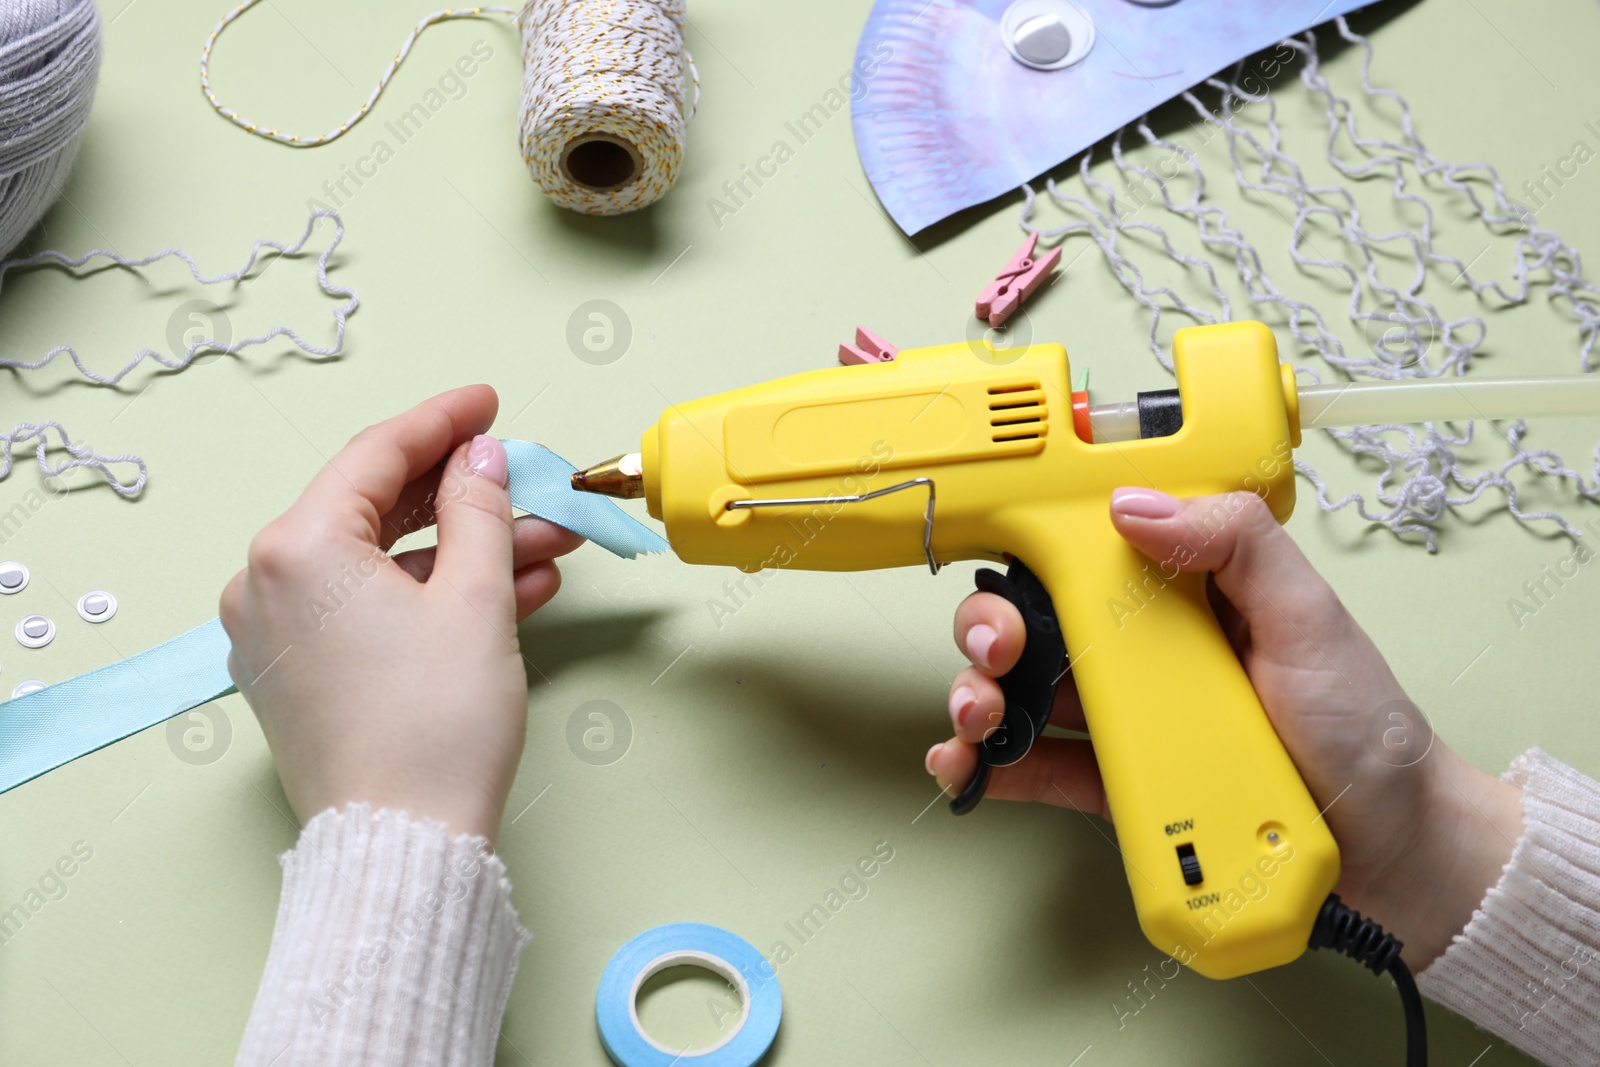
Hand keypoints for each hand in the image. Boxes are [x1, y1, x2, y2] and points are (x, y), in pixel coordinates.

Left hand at [219, 385, 582, 844]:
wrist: (405, 844)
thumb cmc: (434, 726)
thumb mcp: (475, 598)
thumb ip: (479, 507)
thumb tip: (479, 458)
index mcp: (295, 548)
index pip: (375, 455)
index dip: (443, 422)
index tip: (488, 403)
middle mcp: (265, 584)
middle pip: (376, 509)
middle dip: (466, 497)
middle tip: (528, 482)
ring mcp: (275, 634)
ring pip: (381, 564)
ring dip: (464, 552)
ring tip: (544, 548)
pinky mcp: (297, 675)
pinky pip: (369, 610)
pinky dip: (433, 597)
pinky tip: (507, 592)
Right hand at [926, 487, 1522, 967]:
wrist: (1393, 846)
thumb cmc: (1362, 726)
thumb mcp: (1309, 616)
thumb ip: (1237, 544)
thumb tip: (1135, 507)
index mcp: (1184, 595)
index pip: (1086, 558)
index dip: (1031, 559)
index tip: (1011, 576)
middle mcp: (1148, 653)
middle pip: (1036, 628)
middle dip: (989, 636)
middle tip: (996, 659)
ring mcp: (1132, 722)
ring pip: (1026, 697)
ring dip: (980, 702)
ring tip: (979, 724)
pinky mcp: (1124, 787)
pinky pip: (1046, 770)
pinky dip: (997, 770)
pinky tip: (974, 771)